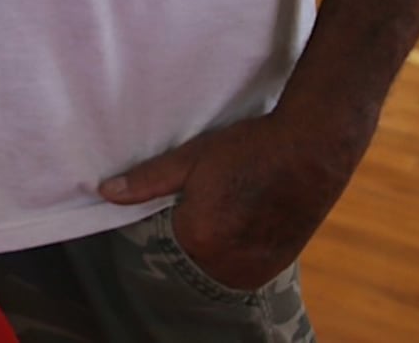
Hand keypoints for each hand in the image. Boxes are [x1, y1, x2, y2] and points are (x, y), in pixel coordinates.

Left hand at [99, 111, 361, 292]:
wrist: (313, 150)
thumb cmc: (249, 149)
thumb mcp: (191, 158)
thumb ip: (147, 181)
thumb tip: (105, 192)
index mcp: (199, 239)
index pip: (159, 241)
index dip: (164, 216)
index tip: (177, 196)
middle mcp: (226, 265)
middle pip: (188, 256)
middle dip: (187, 232)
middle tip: (205, 199)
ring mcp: (254, 270)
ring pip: (214, 264)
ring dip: (211, 244)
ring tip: (224, 206)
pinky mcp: (275, 269)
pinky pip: (239, 267)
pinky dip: (233, 250)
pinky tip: (239, 220)